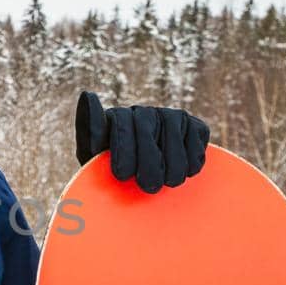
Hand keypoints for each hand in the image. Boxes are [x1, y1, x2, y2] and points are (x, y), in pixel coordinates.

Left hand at [75, 90, 209, 193]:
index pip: (121, 122)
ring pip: (174, 133)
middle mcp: (144, 113)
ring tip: (167, 183)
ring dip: (173, 163)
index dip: (124, 149)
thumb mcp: (94, 157)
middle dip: (149, 161)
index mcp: (117, 118)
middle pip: (148, 128)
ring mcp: (171, 117)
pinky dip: (192, 158)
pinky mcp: (195, 126)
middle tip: (148, 186)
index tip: (122, 175)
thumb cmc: (115, 173)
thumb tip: (88, 95)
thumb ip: (91, 130)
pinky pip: (197, 137)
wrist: (144, 189)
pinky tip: (184, 172)